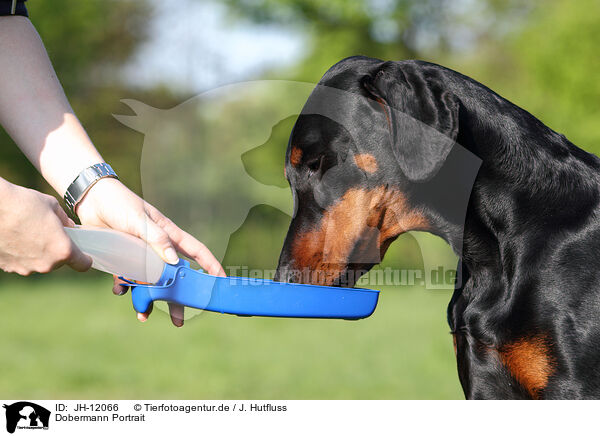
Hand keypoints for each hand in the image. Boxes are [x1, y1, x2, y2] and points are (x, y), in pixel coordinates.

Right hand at [0, 179, 91, 274]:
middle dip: (57, 250)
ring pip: (39, 262)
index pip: (82, 264)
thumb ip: (64, 220)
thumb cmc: (23, 204)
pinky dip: (21, 253)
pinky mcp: (8, 267)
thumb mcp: (52, 206)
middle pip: (58, 262)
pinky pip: (21, 262)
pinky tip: (14, 237)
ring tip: (28, 232)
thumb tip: (69, 227)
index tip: (82, 254)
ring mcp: (26, 268)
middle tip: (48, 233)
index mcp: (62, 250)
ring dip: (38, 252)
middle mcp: (46, 264)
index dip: (84, 259)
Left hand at [75, 177, 225, 326]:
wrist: (91, 199)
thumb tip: (174, 262)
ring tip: (144, 315)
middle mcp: (158, 248)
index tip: (221, 281)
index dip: (211, 265)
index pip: (197, 252)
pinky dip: (124, 288)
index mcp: (169, 235)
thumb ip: (157, 240)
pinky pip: (126, 279)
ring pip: (151, 282)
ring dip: (149, 300)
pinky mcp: (122, 259)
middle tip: (180, 319)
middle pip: (175, 276)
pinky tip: (119, 291)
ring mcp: (141, 254)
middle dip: (178, 298)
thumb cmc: (121, 204)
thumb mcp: (140, 221)